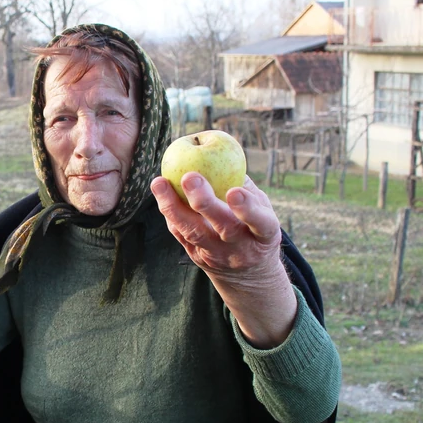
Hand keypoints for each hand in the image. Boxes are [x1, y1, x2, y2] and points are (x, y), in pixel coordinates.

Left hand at [151, 173, 296, 346]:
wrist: (247, 273)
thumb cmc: (254, 225)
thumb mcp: (262, 208)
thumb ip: (245, 183)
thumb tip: (223, 148)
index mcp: (264, 234)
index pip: (259, 223)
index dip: (248, 209)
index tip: (234, 192)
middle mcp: (241, 247)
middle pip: (223, 227)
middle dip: (204, 202)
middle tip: (189, 177)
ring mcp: (218, 255)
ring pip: (194, 232)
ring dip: (174, 207)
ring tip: (159, 183)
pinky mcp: (198, 258)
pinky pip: (181, 235)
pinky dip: (171, 214)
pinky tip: (161, 194)